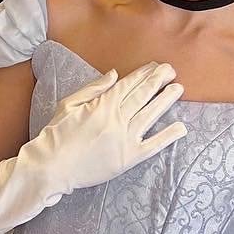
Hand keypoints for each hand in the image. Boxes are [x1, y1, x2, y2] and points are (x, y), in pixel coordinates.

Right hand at [35, 62, 186, 191]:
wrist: (52, 167)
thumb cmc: (56, 134)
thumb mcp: (68, 104)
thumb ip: (93, 88)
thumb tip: (115, 74)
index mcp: (102, 105)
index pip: (128, 85)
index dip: (143, 74)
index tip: (155, 66)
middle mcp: (117, 120)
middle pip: (142, 95)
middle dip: (158, 80)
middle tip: (171, 70)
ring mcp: (125, 139)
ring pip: (150, 115)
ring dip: (166, 100)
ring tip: (178, 88)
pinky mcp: (129, 158)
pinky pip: (153, 146)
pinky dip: (168, 137)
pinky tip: (180, 127)